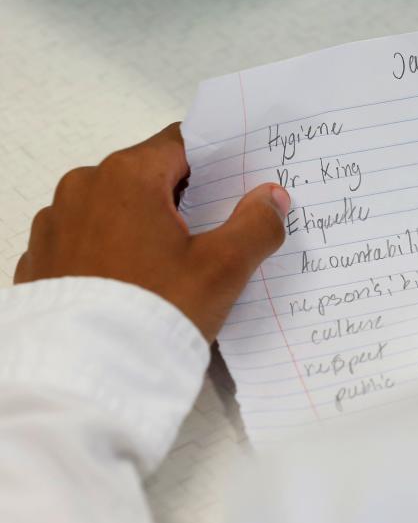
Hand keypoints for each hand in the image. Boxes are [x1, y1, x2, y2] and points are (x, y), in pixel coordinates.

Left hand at [14, 123, 289, 341]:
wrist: (85, 378)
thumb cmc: (155, 310)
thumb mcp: (223, 268)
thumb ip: (256, 224)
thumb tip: (272, 197)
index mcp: (127, 175)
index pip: (181, 144)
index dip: (215, 161)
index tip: (237, 183)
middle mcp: (82, 187)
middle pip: (147, 176)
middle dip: (182, 198)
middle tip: (214, 230)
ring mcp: (55, 224)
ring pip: (114, 209)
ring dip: (143, 225)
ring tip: (173, 265)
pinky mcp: (40, 261)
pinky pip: (86, 241)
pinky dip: (111, 252)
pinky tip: (134, 283)